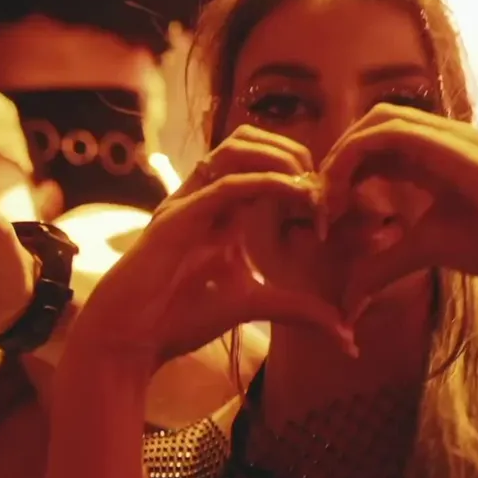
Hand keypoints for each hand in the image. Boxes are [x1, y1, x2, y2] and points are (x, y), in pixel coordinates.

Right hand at [72, 125, 349, 367]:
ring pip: (237, 147)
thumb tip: (347, 337)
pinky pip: (225, 182)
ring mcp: (189, 201)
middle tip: (323, 192)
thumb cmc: (179, 317)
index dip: (301, 173)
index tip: (329, 208)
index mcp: (222, 207)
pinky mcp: (178, 217)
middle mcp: (204, 194)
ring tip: (309, 191)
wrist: (129, 337)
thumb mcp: (254, 305)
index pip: (263, 161)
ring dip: (281, 160)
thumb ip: (299, 310)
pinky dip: (264, 182)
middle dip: (295, 155)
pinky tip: (293, 198)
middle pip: (251, 140)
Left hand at [319, 104, 477, 342]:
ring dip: (342, 158)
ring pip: (374, 122)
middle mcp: (440, 135)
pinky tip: (343, 198)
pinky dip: (352, 158)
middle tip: (320, 208)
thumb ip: (383, 265)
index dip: (344, 173)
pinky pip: (384, 133)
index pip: (376, 145)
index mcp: (435, 155)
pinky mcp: (449, 143)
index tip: (327, 217)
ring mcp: (447, 134)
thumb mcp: (423, 251)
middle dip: (337, 162)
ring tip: (328, 204)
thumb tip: (347, 302)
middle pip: (370, 127)